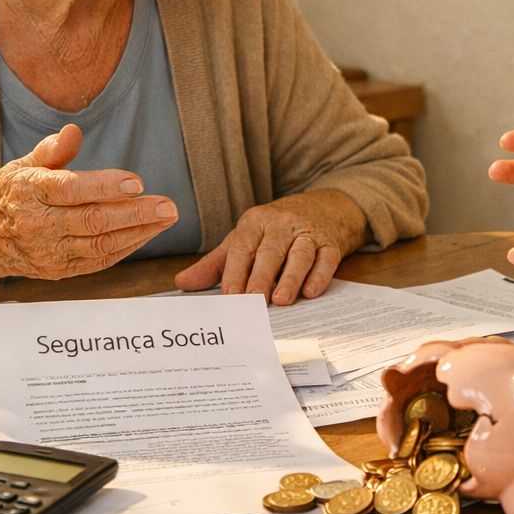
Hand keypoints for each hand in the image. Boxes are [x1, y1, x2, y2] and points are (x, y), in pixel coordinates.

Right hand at [0, 124, 177, 278]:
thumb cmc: (10, 194)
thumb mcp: (23, 165)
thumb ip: (52, 150)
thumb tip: (74, 131)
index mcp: (29, 191)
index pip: (70, 189)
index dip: (105, 186)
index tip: (136, 182)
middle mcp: (38, 223)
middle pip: (92, 220)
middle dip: (135, 214)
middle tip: (168, 206)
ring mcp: (48, 251)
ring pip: (100, 244)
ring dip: (139, 232)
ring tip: (166, 218)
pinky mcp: (58, 270)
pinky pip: (98, 261)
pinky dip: (126, 248)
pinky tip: (147, 233)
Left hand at [174, 190, 365, 303]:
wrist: (322, 209)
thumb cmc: (274, 231)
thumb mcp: (244, 240)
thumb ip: (214, 264)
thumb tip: (182, 284)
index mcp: (255, 222)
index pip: (243, 247)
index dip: (236, 273)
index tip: (230, 298)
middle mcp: (282, 224)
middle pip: (271, 251)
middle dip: (261, 278)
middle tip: (253, 303)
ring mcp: (308, 232)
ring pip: (299, 254)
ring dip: (291, 277)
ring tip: (281, 300)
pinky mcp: (331, 243)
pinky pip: (326, 259)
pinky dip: (319, 275)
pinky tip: (311, 292)